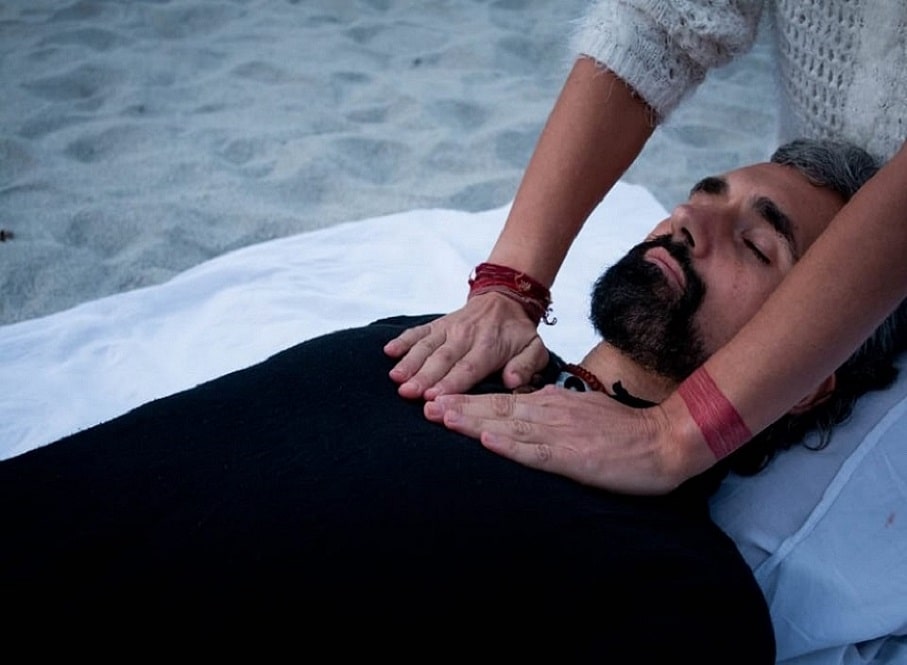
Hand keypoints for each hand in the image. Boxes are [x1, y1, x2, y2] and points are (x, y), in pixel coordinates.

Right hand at [383, 293, 548, 399]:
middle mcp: (466, 336)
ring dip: (410, 362)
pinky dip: (403, 340)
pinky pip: (418, 332)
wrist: (505, 300)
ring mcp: (448, 329)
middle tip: (408, 393)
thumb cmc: (518, 333)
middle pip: (443, 359)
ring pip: (427, 346)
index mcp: (490, 346)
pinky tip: (388, 351)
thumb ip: (527, 365)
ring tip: (396, 378)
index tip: (435, 397)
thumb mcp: (535, 348)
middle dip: (424, 376)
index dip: (451, 382)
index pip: (469, 368)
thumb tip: (514, 381)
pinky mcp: (436, 325)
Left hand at [424, 385, 690, 494]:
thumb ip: (555, 408)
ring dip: (473, 422)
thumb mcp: (583, 410)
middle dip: (460, 408)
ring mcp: (560, 434)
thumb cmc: (625, 431)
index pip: (502, 401)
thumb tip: (530, 405)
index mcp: (552, 403)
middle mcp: (550, 412)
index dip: (470, 402)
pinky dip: (510, 445)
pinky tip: (488, 442)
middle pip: (496, 409)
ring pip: (508, 426)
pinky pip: (536, 451)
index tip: (440, 402)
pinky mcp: (573, 456)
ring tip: (442, 418)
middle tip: (425, 407)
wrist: (664, 440)